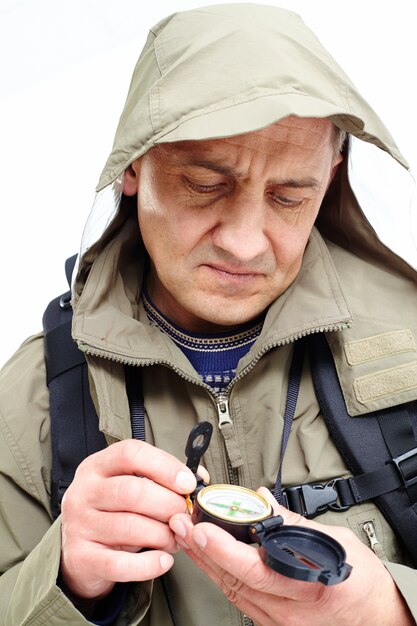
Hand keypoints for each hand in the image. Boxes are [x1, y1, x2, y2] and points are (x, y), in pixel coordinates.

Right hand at [60, 439, 197, 600]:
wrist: (79, 552)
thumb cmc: (114, 512)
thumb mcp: (130, 486)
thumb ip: (162, 479)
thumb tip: (199, 477)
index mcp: (98, 466)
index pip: (131, 453)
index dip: (164, 466)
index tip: (187, 483)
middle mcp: (84, 491)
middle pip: (132, 491)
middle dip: (167, 504)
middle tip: (184, 516)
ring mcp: (79, 524)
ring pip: (129, 526)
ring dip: (162, 534)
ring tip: (175, 539)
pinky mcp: (82, 558)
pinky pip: (120, 564)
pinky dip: (148, 565)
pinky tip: (163, 561)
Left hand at [169, 488, 413, 625]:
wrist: (377, 619)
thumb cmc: (362, 584)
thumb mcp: (337, 543)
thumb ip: (296, 523)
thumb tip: (264, 502)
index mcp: (308, 587)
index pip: (256, 570)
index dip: (225, 550)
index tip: (203, 529)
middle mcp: (287, 610)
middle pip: (234, 579)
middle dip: (202, 549)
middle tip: (180, 522)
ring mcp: (277, 620)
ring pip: (230, 589)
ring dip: (205, 560)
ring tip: (185, 534)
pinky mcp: (271, 622)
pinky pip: (238, 597)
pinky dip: (219, 574)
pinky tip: (206, 558)